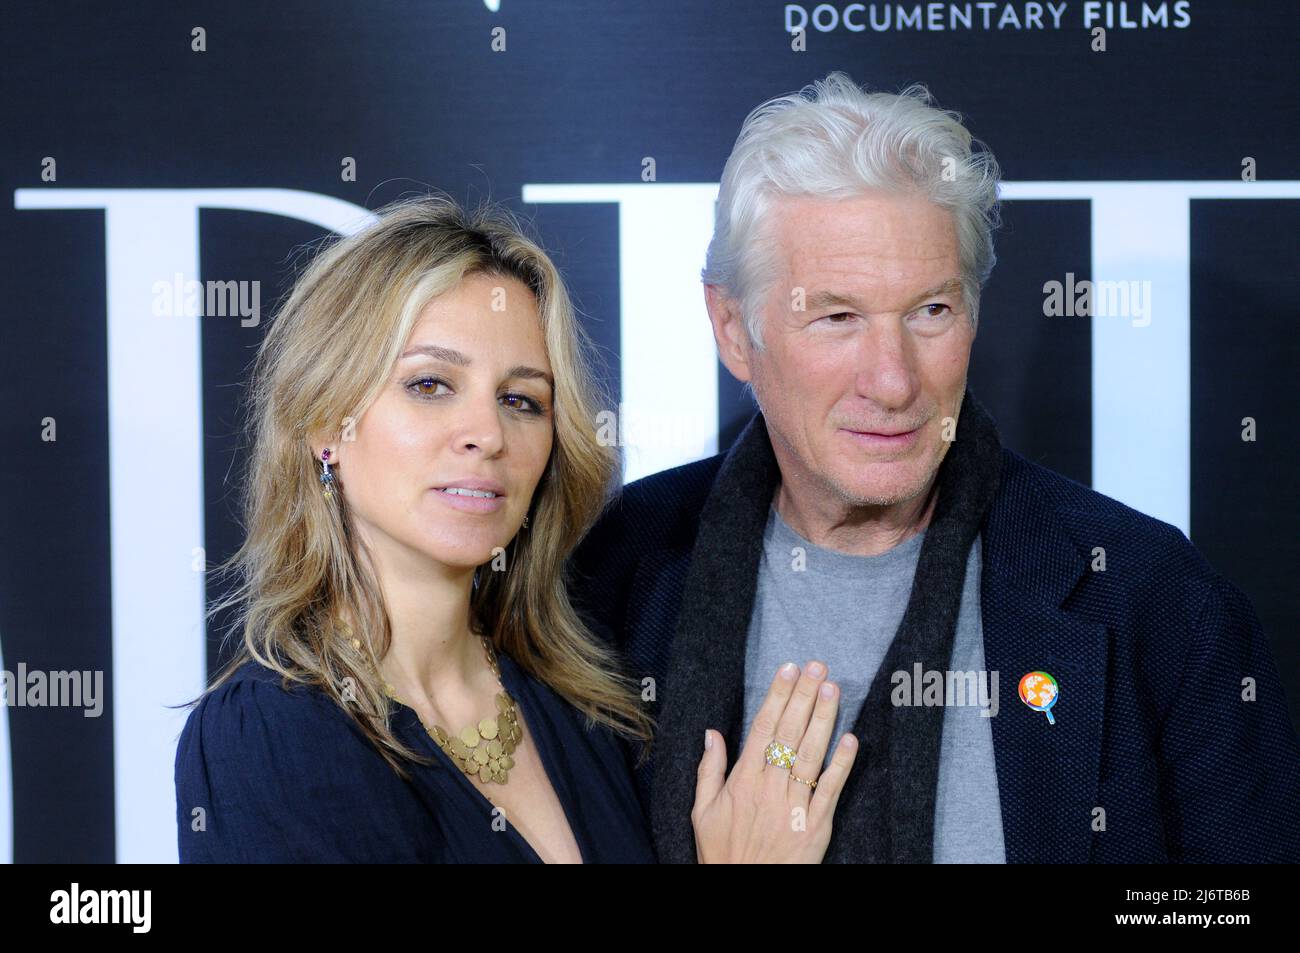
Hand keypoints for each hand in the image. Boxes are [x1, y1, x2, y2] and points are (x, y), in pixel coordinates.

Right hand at [691, 660, 857, 862]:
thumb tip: (711, 733)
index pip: (763, 727)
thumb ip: (708, 770)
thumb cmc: (722, 853)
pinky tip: (850, 740)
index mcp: (742, 781)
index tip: (788, 669)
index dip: (777, 696)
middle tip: (816, 666)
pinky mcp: (814, 827)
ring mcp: (793, 807)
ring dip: (823, 720)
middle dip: (803, 696)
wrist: (743, 892)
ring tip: (832, 689)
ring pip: (811, 755)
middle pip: (789, 733)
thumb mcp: (702, 811)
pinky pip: (830, 791)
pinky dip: (842, 765)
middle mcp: (769, 788)